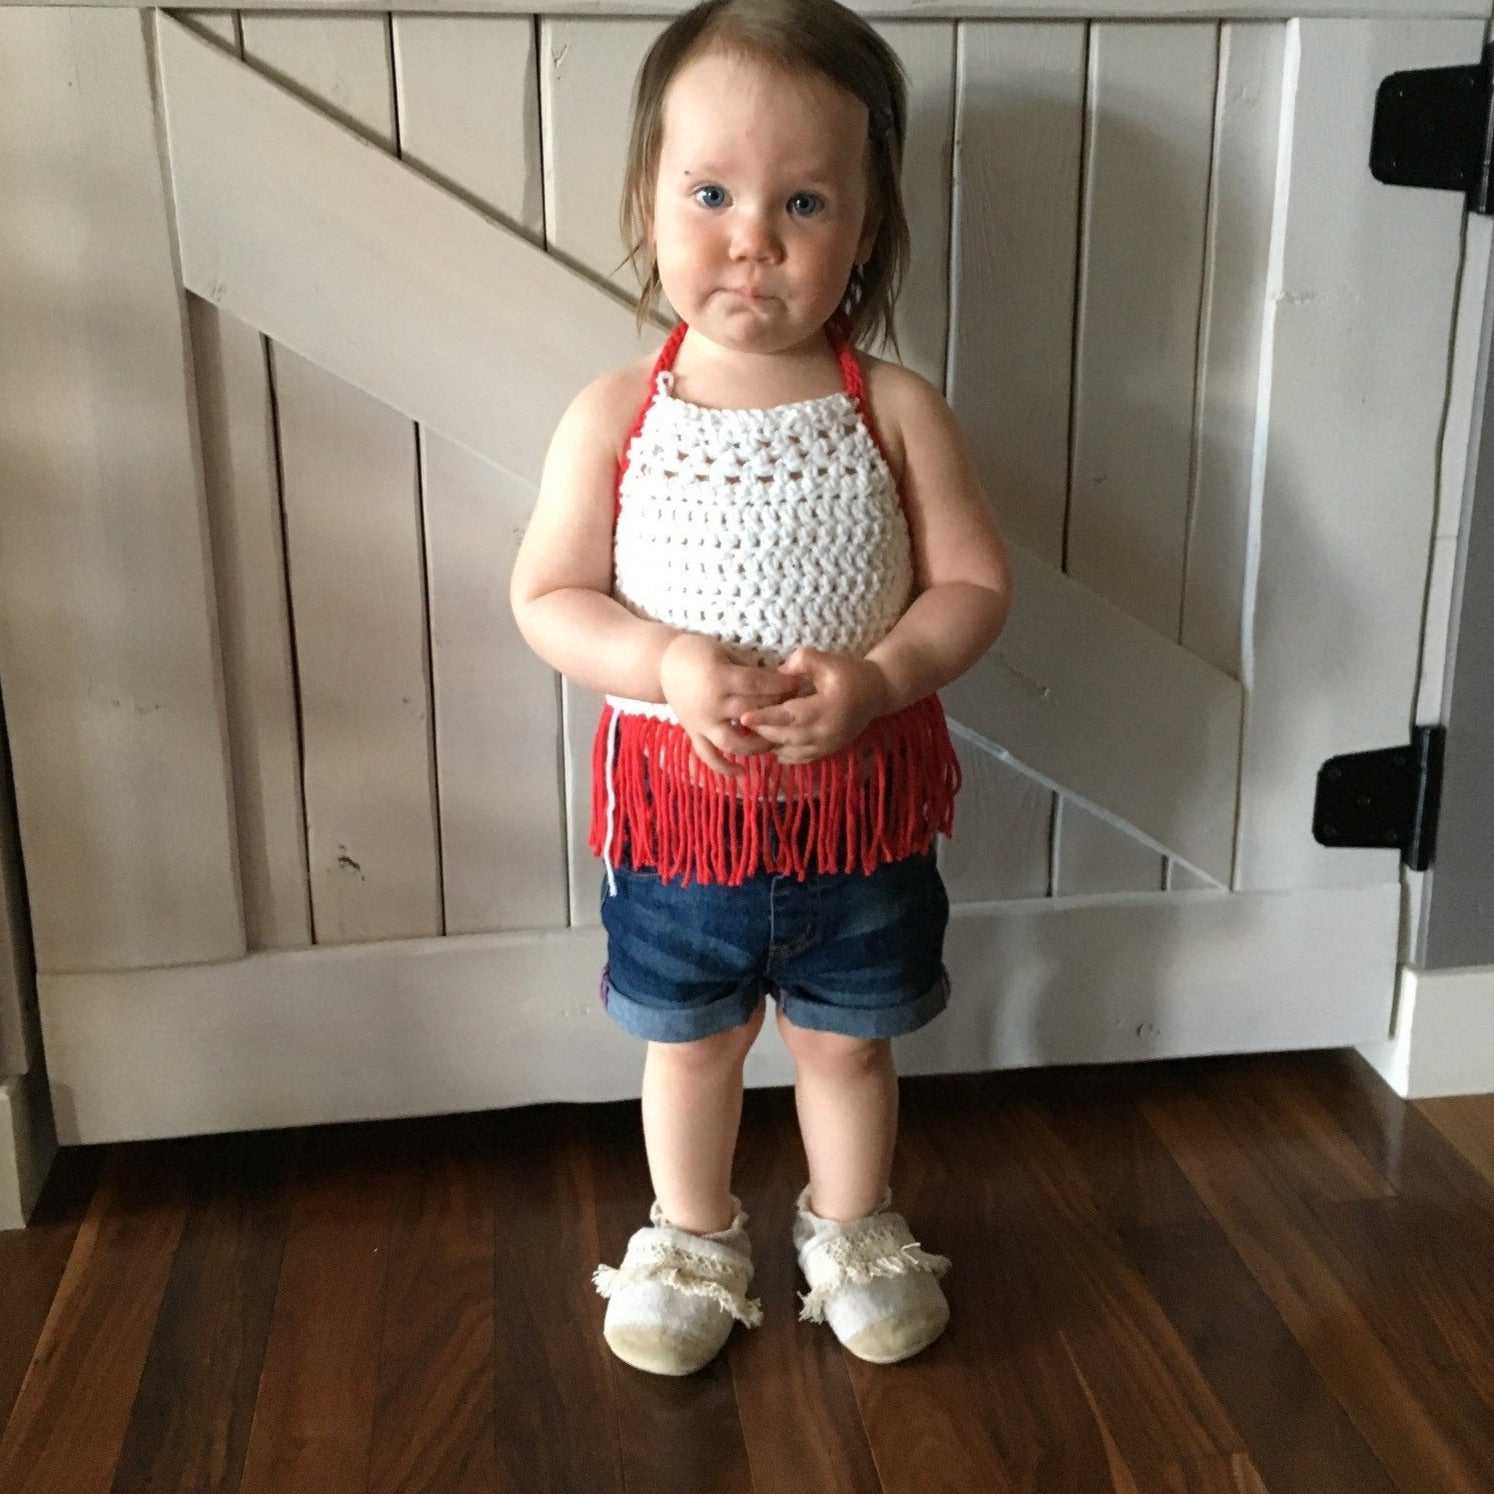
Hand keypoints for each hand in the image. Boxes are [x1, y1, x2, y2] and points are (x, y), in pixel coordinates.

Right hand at [659, 633, 803, 778]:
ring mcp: (701, 723)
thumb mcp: (724, 652)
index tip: (800, 685)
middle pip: (752, 713)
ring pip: (733, 743)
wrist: (662, 665)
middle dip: (777, 712)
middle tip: (797, 712)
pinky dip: (724, 769)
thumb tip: (781, 679)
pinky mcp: (694, 734)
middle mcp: (711, 704)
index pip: (758, 684)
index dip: (782, 685)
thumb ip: (748, 669)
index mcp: (719, 678)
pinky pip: (708, 757)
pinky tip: (743, 773)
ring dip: (757, 746)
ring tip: (776, 742)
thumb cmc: (697, 652)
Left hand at [736, 647, 891, 764]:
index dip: (765, 717)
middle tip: (739, 718)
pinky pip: (797, 758)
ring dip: (768, 741)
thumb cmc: (850, 672)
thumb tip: (777, 673)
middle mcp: (826, 732)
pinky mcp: (826, 752)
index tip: (743, 717)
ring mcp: (827, 746)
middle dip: (761, 729)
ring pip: (788, 751)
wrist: (877, 692)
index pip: (790, 716)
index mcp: (827, 709)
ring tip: (750, 729)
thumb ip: (801, 661)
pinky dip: (780, 751)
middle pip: (784, 736)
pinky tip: (769, 740)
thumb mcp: (827, 660)